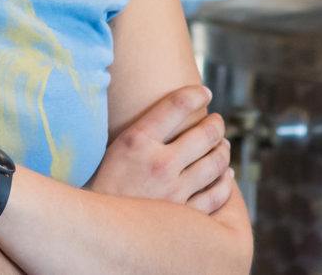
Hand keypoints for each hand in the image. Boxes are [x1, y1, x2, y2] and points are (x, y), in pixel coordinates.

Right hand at [87, 84, 234, 214]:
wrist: (95, 230)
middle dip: (216, 124)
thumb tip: (168, 109)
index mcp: (137, 142)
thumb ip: (142, 130)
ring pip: (216, 164)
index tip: (204, 92)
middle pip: (204, 134)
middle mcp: (159, 164)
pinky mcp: (184, 216)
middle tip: (217, 121)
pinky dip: (226, 182)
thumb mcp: (114, 148)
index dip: (195, 94)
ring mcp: (174, 192)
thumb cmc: (103, 185)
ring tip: (223, 144)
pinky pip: (217, 195)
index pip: (176, 105)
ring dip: (223, 150)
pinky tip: (226, 175)